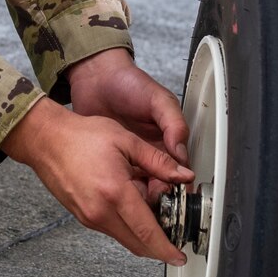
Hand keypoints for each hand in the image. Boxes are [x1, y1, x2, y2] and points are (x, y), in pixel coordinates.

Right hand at [2, 96, 191, 267]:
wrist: (46, 140)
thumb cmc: (80, 137)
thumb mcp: (126, 141)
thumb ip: (158, 161)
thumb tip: (183, 175)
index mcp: (114, 192)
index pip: (147, 232)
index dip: (166, 249)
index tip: (178, 257)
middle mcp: (100, 212)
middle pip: (138, 243)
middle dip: (159, 243)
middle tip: (173, 226)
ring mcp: (90, 217)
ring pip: (126, 237)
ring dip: (142, 230)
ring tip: (147, 200)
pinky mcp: (84, 217)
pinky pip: (112, 229)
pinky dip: (127, 223)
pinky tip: (129, 200)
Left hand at [65, 50, 189, 200]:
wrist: (96, 78)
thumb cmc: (129, 84)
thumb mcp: (158, 100)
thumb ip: (174, 124)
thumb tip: (181, 153)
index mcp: (167, 142)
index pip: (177, 172)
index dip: (175, 185)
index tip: (170, 193)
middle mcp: (149, 154)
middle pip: (158, 185)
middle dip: (155, 195)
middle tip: (147, 198)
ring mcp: (129, 159)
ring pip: (137, 187)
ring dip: (136, 195)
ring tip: (130, 196)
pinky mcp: (109, 161)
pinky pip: (115, 181)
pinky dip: (116, 188)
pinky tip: (113, 190)